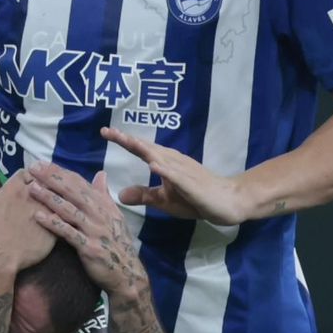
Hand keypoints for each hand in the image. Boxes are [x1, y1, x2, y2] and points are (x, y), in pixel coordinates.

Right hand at [0, 168, 55, 270]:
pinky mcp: (55, 222)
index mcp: (13, 187)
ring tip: (55, 203)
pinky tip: (61, 219)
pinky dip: (62, 214)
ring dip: (55, 198)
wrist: (0, 257)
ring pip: (57, 195)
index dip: (27, 177)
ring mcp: (45, 207)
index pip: (26, 172)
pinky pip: (64, 213)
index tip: (27, 184)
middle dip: (44, 183)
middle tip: (43, 192)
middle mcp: (32, 193)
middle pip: (44, 180)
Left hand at [28, 162, 149, 297]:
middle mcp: (100, 214)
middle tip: (33, 168)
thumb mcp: (114, 216)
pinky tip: (38, 217)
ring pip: (69, 210)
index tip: (42, 164)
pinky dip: (53, 224)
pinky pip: (68, 233)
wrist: (127, 273)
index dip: (60, 172)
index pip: (79, 183)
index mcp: (104, 204)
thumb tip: (101, 174)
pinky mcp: (89, 247)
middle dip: (52, 178)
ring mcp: (95, 230)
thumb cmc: (116, 244)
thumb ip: (104, 195)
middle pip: (73, 192)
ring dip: (49, 198)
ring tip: (32, 188)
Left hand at [103, 127, 247, 222]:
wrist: (228, 201)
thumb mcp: (164, 199)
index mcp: (165, 163)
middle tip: (108, 131)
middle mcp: (173, 162)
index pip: (141, 150)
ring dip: (144, 149)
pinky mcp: (193, 185)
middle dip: (128, 140)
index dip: (124, 141)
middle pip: (148, 148)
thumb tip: (120, 195)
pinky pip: (178, 177)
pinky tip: (154, 166)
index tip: (105, 132)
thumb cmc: (196, 198)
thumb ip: (144, 195)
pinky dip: (166, 171)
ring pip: (161, 158)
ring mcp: (184, 172)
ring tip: (126, 140)